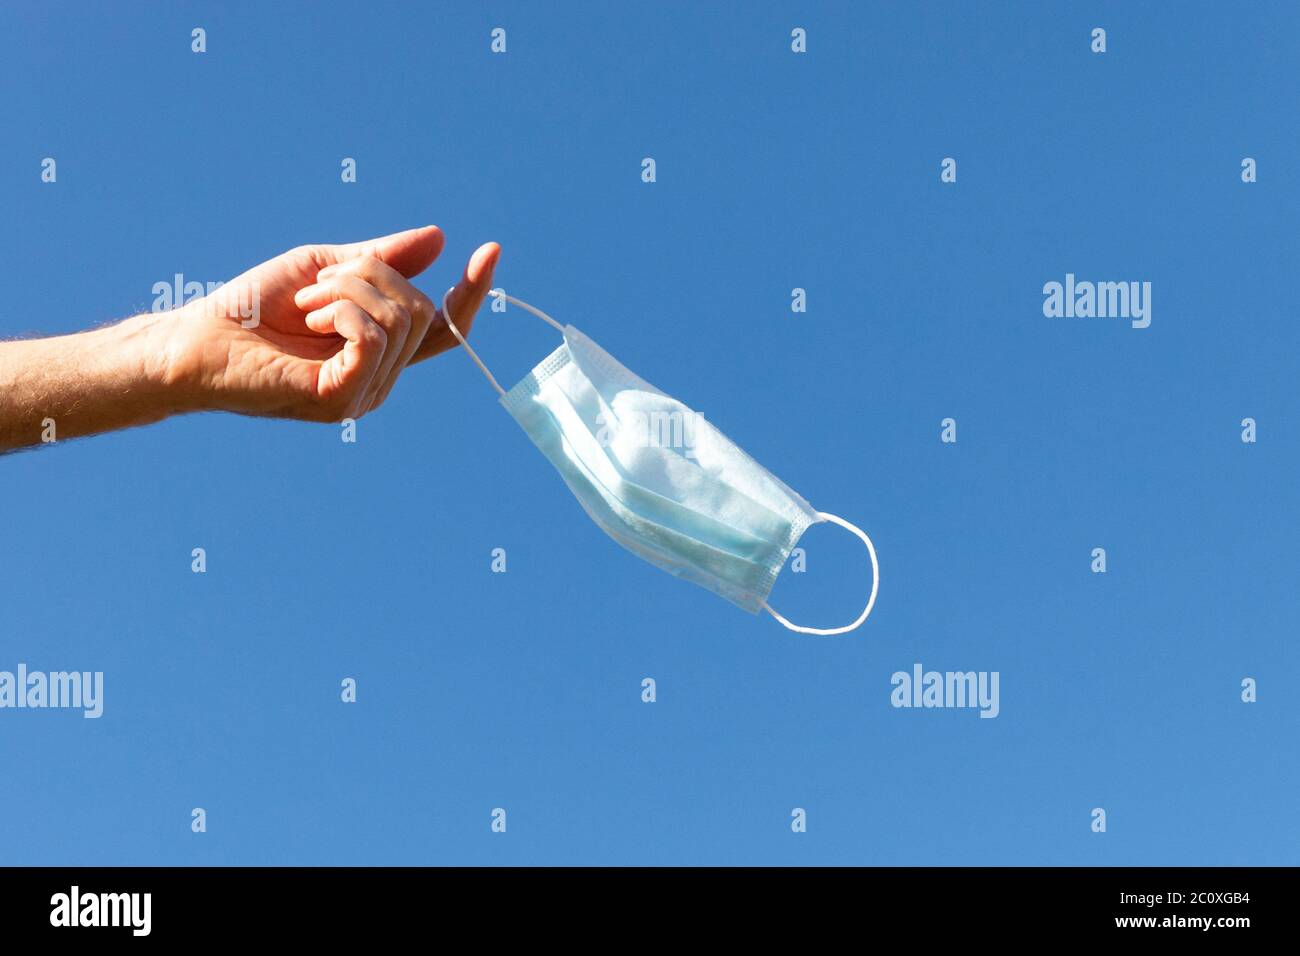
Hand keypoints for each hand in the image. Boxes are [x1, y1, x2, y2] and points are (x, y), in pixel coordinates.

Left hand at [169, 226, 499, 420]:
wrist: (195, 341)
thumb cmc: (253, 309)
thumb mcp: (325, 269)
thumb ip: (380, 258)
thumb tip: (438, 238)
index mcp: (381, 355)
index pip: (443, 329)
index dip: (468, 293)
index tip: (490, 251)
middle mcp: (380, 380)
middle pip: (419, 309)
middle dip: (369, 276)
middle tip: (317, 288)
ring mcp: (363, 395)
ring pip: (397, 318)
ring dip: (345, 291)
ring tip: (304, 308)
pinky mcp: (339, 401)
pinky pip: (373, 338)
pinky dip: (342, 312)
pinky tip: (311, 318)